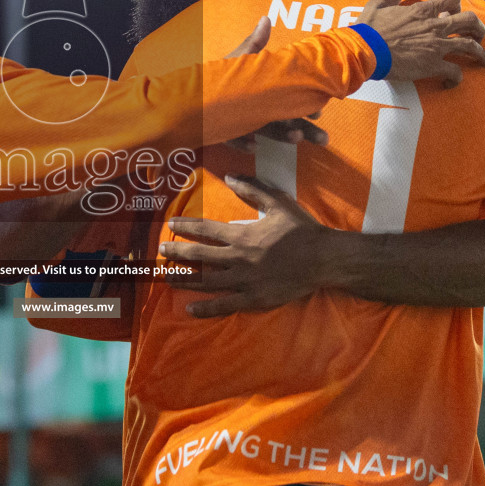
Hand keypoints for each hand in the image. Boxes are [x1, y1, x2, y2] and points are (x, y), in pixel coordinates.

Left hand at [158, 174, 335, 317]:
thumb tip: (230, 176)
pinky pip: (225, 305)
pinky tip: (190, 309)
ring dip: (184, 279)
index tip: (171, 224)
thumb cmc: (301, 230)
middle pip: (200, 255)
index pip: (206, 229)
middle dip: (177, 252)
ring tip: (166, 278)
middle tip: (161, 251)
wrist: (323, 258)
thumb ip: (252, 189)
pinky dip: (206, 308)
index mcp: (242, 234)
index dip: (187, 226)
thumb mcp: (278, 202)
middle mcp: (239, 257)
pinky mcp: (254, 299)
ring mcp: (245, 280)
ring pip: (207, 281)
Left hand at [222, 17, 328, 152]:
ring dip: (283, 135)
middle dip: (305, 129)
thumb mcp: (240, 59)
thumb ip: (254, 44)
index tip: (320, 112)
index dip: (306, 107)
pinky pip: (234, 140)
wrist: (185, 94)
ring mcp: (240, 123)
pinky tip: (253, 145)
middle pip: (284, 120)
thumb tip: (266, 17)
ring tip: (295, 138)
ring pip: (267, 131)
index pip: (289, 101)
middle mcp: (254, 109)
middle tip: (324, 139)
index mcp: (262, 92)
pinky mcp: (222, 134)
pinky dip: (243, 143)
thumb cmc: (217, 76)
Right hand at [360, 0, 484, 86]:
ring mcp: (437, 46)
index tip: (454, 11)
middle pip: (469, 20)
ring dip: (480, 53)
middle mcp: (435, 26)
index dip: (456, 3)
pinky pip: (455, 72)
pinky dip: (456, 78)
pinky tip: (452, 82)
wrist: (366, 51)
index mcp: (422, 11)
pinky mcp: (433, 65)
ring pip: (470, 46)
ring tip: (484, 60)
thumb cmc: (369, 30)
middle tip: (479, 34)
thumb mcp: (377, 6)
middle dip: (478, 27)